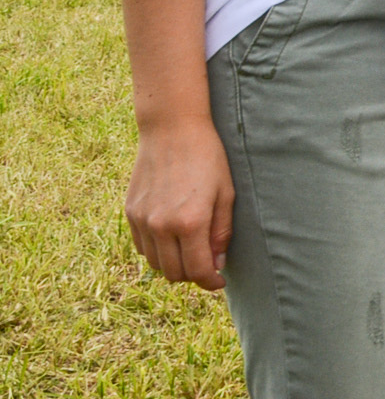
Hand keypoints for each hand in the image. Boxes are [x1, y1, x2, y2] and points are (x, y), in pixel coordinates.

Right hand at [125, 113, 233, 287]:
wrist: (172, 130)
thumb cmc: (208, 158)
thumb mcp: (226, 193)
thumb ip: (221, 232)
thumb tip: (217, 264)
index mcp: (190, 223)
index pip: (197, 270)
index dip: (210, 282)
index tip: (219, 282)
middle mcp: (161, 226)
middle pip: (174, 273)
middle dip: (193, 275)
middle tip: (207, 266)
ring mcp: (142, 221)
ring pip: (155, 264)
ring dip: (173, 266)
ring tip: (191, 252)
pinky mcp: (130, 213)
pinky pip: (142, 247)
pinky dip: (157, 251)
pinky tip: (172, 239)